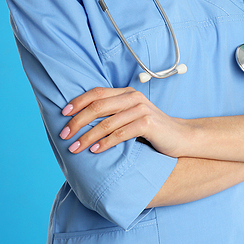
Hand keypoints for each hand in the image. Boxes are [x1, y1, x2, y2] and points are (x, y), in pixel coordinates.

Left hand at [58, 87, 183, 155]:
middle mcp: (133, 97)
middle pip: (98, 106)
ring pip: (107, 122)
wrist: (180, 137)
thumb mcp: (131, 117)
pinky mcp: (148, 123)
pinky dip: (105, 143)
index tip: (63, 115)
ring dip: (87, 136)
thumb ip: (113, 114)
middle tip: (64, 135)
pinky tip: (95, 150)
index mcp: (126, 93)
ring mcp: (141, 110)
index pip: (97, 93)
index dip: (78, 102)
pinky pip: (121, 133)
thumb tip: (82, 123)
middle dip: (77, 121)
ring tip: (74, 148)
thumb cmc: (152, 130)